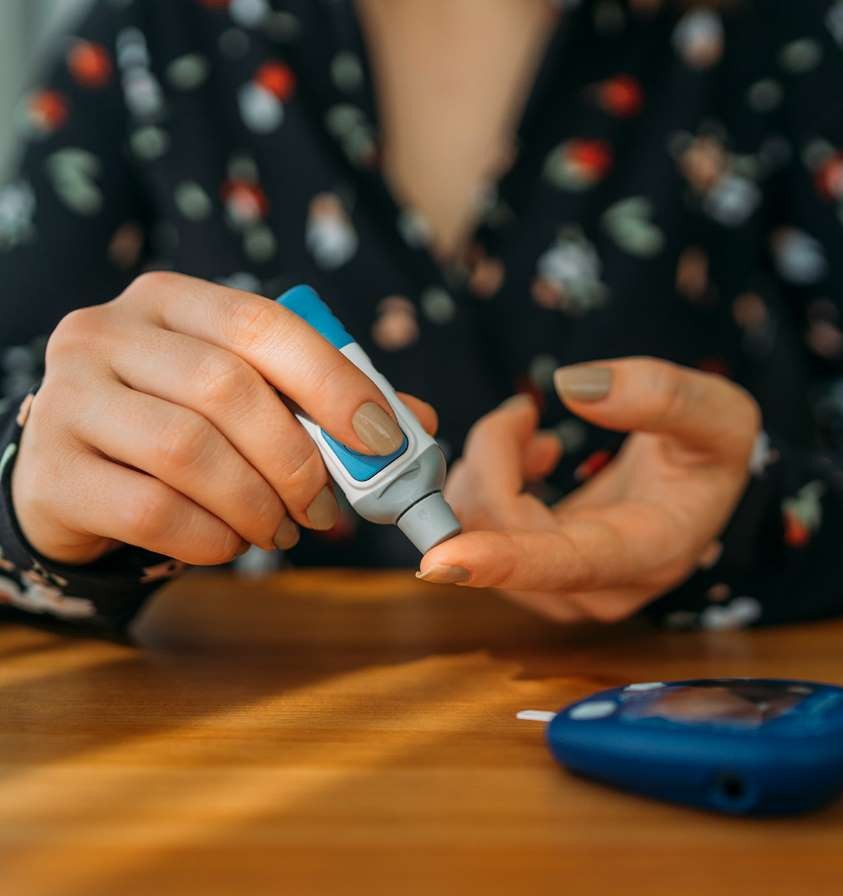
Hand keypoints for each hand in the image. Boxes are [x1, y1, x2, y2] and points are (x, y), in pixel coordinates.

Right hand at [13, 273, 435, 565]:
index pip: (262, 324)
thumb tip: (418, 423)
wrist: (77, 476)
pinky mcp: (51, 471)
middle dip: (297, 460)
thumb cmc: (180, 428)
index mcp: (169, 301)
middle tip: (327, 508)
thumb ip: (325, 403)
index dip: (332, 382)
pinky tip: (230, 544)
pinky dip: (212, 538)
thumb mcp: (248, 399)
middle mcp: (107, 333)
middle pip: (226, 389)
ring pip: (188, 452)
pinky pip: (152, 510)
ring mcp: (67, 399)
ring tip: (282, 531)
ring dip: (258, 505)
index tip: (382, 438)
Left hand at [417, 358, 758, 621]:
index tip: (440, 561)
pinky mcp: (534, 569)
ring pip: (478, 531)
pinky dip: (486, 479)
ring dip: (485, 466)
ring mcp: (559, 585)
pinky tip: (525, 455)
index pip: (566, 565)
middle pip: (503, 532)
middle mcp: (597, 585)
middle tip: (522, 413)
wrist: (698, 484)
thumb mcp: (719, 413)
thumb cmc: (713, 453)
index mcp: (646, 552)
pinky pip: (479, 529)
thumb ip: (662, 395)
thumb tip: (572, 386)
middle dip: (491, 459)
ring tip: (527, 430)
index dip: (503, 561)